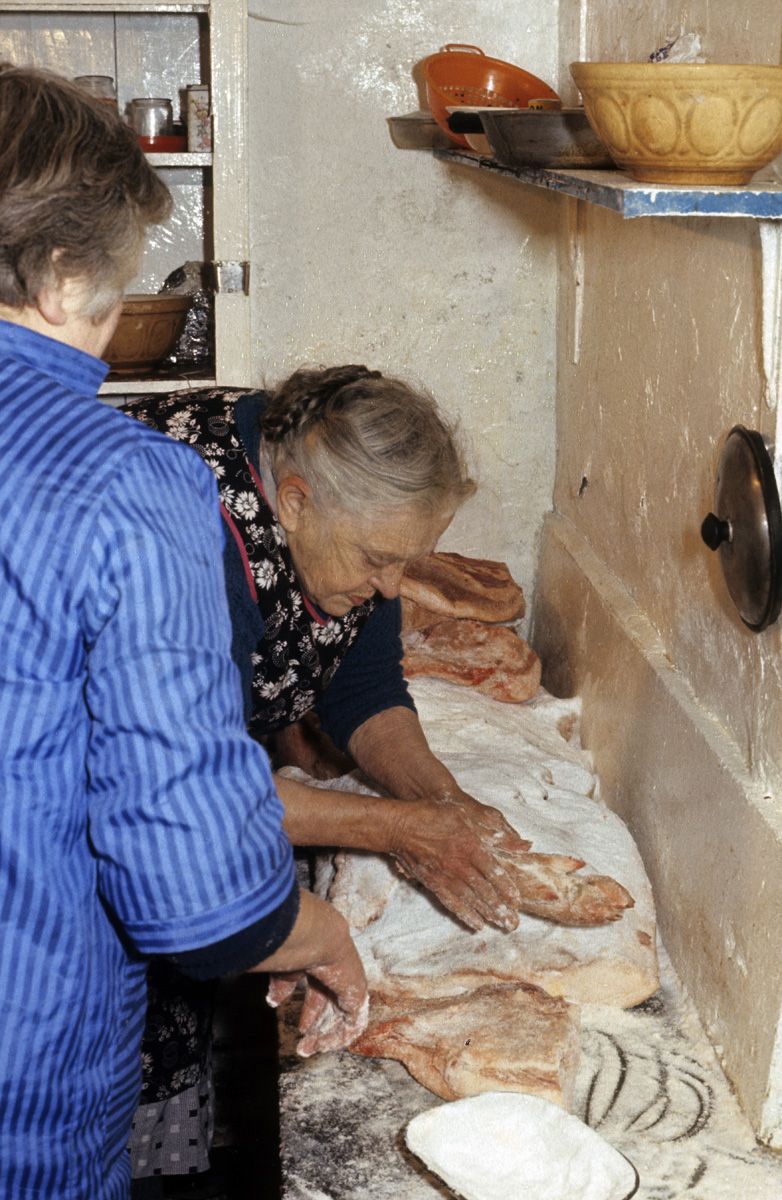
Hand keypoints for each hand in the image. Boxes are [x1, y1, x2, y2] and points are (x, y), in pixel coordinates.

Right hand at [255, 891, 368, 1055]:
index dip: (311, 1014)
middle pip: (332, 1009)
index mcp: (324, 967)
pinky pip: (353, 1024)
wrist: (320, 940)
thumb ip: (282, 986)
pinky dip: (340, 1037)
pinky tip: (323, 1045)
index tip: (301, 1029)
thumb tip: (272, 1002)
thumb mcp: (286, 969)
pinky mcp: (358, 996)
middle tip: (303, 1047)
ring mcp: (350, 986)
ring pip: (342, 1019)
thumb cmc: (300, 948)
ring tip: (308, 1049)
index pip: (320, 994)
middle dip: (318, 1029)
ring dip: (326, 1037)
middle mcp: (340, 977)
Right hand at [388, 791, 531, 932]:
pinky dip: (465, 915)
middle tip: (513, 922)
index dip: (507, 889)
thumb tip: (524, 844)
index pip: (495, 873)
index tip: (517, 901)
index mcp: (472, 847)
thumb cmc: (434, 815)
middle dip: (501, 908)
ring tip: (501, 926)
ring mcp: (446, 876)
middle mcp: (461, 865)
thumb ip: (496, 831)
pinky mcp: (433, 884)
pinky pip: (452, 903)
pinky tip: (476, 924)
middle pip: (485, 891)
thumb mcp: (468, 815)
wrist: (402, 826)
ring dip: (487, 914)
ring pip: (471, 900)